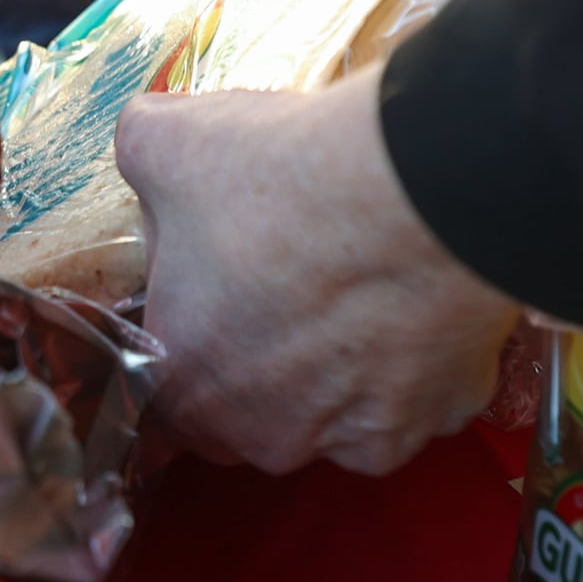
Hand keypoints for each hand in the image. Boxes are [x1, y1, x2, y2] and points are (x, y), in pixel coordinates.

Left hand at [117, 67, 520, 472]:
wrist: (420, 192)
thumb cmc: (284, 179)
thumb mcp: (169, 143)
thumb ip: (141, 156)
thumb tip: (146, 141)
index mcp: (188, 388)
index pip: (174, 388)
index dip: (198, 333)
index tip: (225, 286)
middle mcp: (269, 436)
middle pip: (258, 411)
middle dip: (269, 362)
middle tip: (294, 282)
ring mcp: (360, 440)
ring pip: (343, 412)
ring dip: (346, 366)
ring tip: (364, 284)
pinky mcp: (441, 416)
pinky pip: (420, 397)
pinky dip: (419, 360)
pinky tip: (420, 299)